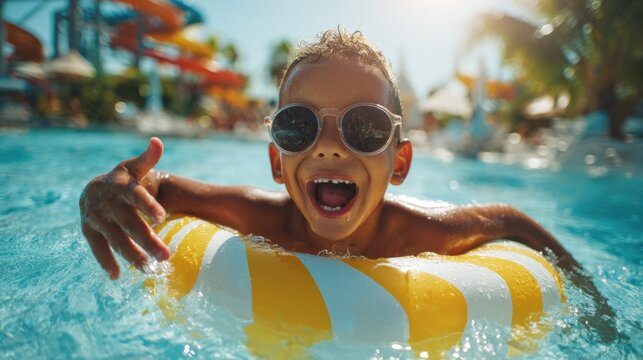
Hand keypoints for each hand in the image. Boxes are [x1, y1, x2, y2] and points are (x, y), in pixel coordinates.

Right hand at [79, 137, 170, 278]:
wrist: (94, 188)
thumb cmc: (124, 179)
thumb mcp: (134, 167)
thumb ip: (148, 158)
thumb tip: (157, 142)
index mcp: (122, 186)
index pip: (136, 196)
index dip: (148, 205)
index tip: (162, 216)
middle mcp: (108, 203)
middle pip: (130, 224)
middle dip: (148, 240)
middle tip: (166, 256)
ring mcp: (97, 219)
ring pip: (117, 240)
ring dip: (132, 256)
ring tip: (149, 269)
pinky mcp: (89, 232)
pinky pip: (98, 249)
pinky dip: (106, 262)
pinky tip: (117, 276)